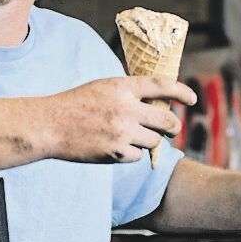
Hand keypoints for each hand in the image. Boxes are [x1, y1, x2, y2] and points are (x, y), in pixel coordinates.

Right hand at [46, 76, 196, 163]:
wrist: (49, 125)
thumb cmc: (75, 105)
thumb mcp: (102, 88)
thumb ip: (128, 92)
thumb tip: (157, 102)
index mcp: (121, 86)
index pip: (161, 85)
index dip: (182, 91)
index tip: (192, 99)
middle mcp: (125, 108)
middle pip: (166, 120)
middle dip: (173, 126)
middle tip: (170, 129)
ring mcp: (121, 131)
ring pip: (154, 141)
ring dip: (149, 141)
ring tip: (133, 137)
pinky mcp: (115, 152)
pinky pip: (137, 156)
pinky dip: (131, 154)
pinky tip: (116, 148)